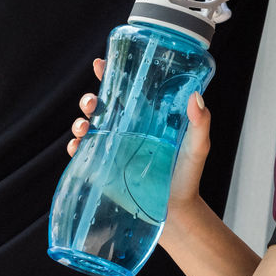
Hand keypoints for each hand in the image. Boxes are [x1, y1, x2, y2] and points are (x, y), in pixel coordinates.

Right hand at [65, 58, 212, 214]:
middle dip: (90, 99)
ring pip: (88, 126)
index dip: (110, 75)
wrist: (176, 211)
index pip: (126, 90)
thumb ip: (200, 123)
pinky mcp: (104, 168)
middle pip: (101, 106)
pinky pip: (83, 153)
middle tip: (92, 102)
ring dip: (80, 121)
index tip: (100, 64)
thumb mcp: (197, 147)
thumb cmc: (188, 176)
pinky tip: (78, 146)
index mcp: (147, 118)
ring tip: (84, 125)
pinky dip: (75, 147)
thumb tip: (196, 96)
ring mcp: (113, 148)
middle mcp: (127, 130)